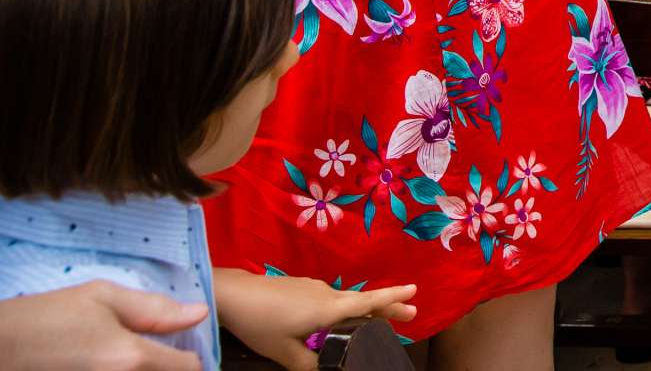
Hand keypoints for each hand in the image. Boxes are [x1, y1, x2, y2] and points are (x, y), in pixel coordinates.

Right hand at [0, 281, 209, 370]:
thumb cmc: (47, 317)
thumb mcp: (101, 297)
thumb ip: (154, 308)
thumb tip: (198, 313)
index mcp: (131, 358)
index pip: (189, 368)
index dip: (192, 356)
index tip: (182, 347)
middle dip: (169, 367)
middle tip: (159, 354)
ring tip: (134, 360)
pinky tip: (113, 365)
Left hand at [214, 270, 417, 370]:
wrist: (233, 295)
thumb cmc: (262, 323)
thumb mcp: (284, 353)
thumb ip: (308, 363)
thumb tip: (322, 369)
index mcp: (329, 309)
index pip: (368, 303)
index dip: (392, 298)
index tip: (415, 292)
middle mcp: (327, 294)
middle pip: (363, 301)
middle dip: (387, 307)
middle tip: (410, 313)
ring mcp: (313, 288)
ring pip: (343, 301)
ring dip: (360, 311)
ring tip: (368, 324)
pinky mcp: (300, 288)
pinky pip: (327, 300)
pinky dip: (337, 310)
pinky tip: (324, 322)